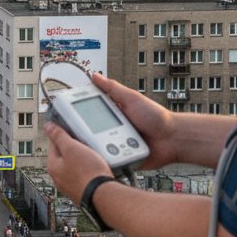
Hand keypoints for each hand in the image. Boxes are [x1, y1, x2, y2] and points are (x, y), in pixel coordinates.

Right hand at [43, 74, 178, 202]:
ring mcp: (116, 145)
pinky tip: (96, 160)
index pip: (89, 113)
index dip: (76, 114)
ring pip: (96, 148)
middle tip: (67, 134)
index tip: (62, 114)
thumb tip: (93, 76)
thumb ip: (113, 89)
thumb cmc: (157, 117)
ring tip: (82, 148)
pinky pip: (107, 160)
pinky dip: (103, 160)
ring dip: (91, 148)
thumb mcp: (132, 99)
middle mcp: (111, 129)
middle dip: (80, 134)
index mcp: (112, 114)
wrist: (174, 140)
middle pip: (89, 132)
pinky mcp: (121, 159)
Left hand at [44, 119, 110, 202]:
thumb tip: (48, 127)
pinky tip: (96, 167)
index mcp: (53, 166)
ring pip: (74, 165)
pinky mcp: (82, 189)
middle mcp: (59, 177)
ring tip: (93, 154)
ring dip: (82, 158)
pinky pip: (83, 174)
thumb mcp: (71, 148)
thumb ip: (59, 136)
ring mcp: (70, 185)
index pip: (53, 143)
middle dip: (74, 147)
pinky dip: (88, 168)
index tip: (70, 128)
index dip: (62, 133)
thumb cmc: (88, 173)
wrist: (104, 195)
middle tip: (84, 142)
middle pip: (64, 155)